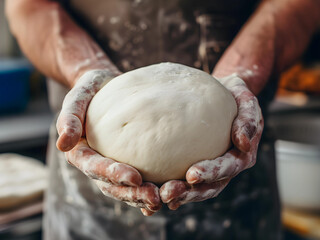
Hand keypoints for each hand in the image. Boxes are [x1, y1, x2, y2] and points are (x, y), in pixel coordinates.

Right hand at [56, 70, 161, 215]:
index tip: (135, 178)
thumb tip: (63, 144)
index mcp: (80, 153)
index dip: (113, 175)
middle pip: (112, 186)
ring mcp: (111, 166)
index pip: (95, 167)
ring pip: (125, 189)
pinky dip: (148, 191)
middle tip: (154, 198)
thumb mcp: (77, 99)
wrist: (103, 87)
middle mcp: (95, 164)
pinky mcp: (127, 161)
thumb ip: (69, 118)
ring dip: (142, 197)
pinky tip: (166, 197)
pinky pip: (137, 181)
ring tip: (162, 200)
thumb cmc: (89, 91)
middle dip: (132, 194)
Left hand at [160, 74, 263, 209]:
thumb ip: (248, 119)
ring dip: (180, 195)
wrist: (227, 95)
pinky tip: (156, 194)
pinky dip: (174, 189)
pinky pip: (187, 181)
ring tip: (160, 196)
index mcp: (242, 155)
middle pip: (211, 186)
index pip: (227, 168)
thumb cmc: (236, 96)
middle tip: (168, 193)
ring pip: (198, 189)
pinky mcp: (200, 165)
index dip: (211, 173)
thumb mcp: (247, 101)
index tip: (192, 175)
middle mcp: (228, 167)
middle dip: (190, 192)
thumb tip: (243, 143)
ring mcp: (214, 169)